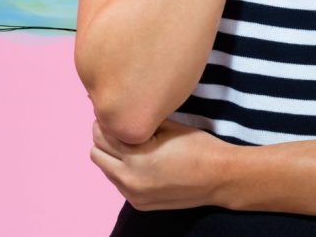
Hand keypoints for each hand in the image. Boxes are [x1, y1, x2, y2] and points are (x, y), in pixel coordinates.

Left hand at [89, 117, 233, 211]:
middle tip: (118, 125)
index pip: (103, 135)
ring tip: (128, 142)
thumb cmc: (197, 147)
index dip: (105, 119)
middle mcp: (131, 179)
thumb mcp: (167, 126)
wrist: (219, 179)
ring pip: (104, 168)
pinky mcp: (139, 204)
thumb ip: (139, 121)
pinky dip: (119, 169)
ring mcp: (134, 195)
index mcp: (138, 157)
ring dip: (109, 154)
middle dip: (102, 136)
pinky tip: (137, 159)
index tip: (113, 111)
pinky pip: (117, 182)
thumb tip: (118, 111)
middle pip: (96, 152)